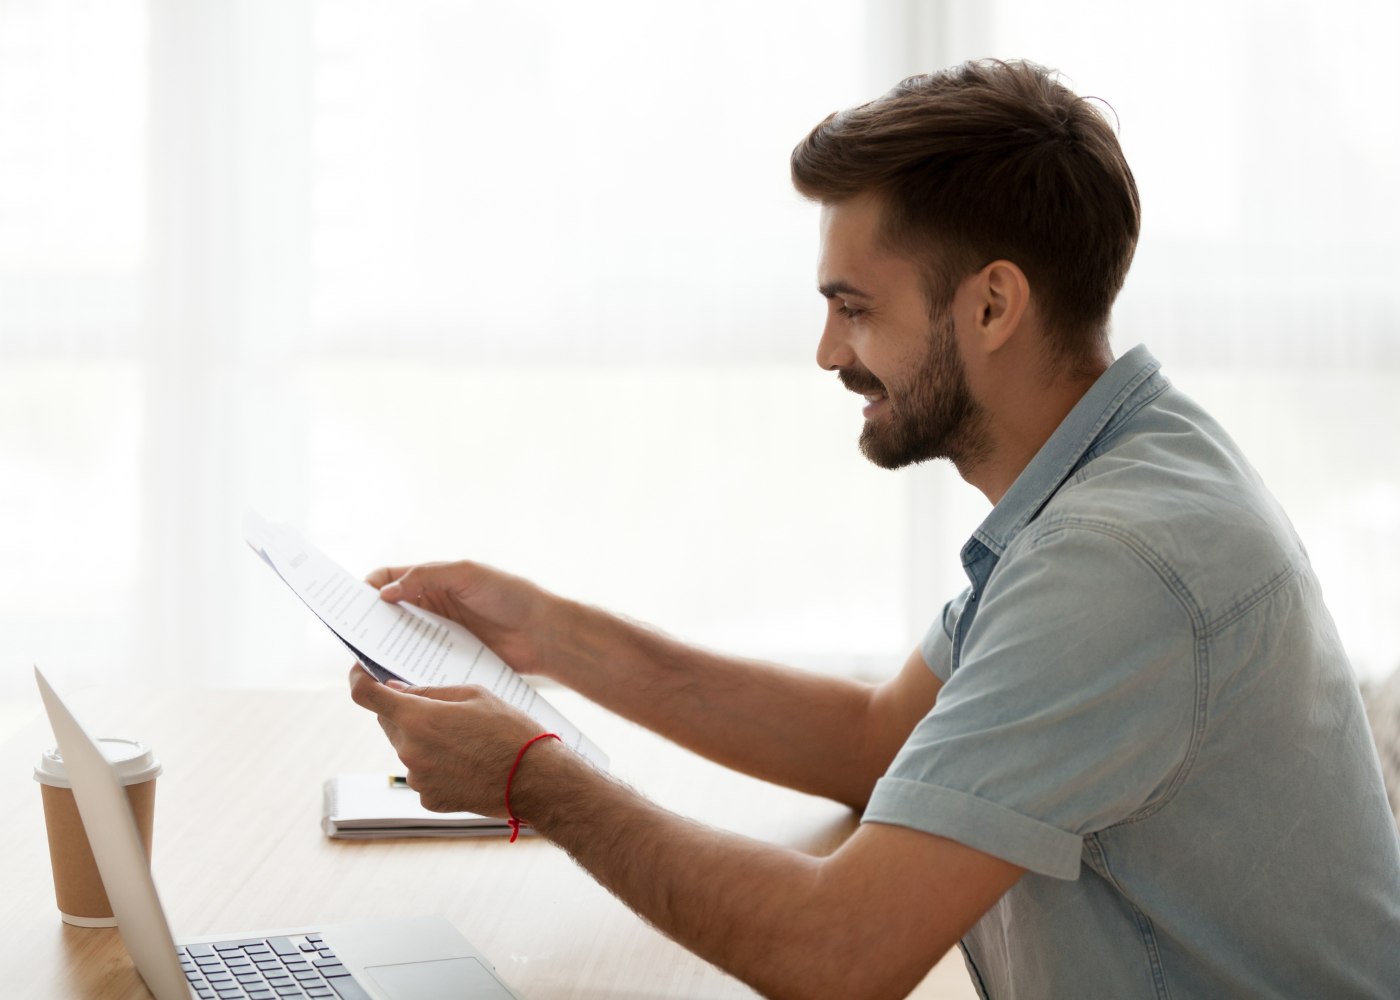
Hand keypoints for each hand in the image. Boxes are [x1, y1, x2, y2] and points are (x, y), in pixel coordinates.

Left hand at [347, 666, 546, 815]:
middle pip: (388, 722)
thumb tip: (396, 690)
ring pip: (406, 748)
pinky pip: (420, 774)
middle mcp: (409, 751)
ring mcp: (417, 779)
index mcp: (418, 718)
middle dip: (405, 711)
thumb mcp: (474, 695)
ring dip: (423, 739)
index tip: (360, 672)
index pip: (366, 695)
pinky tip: (465, 763)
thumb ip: (429, 692)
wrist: (535, 780)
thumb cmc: (510, 730)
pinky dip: (434, 765)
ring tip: (464, 740)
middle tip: (440, 709)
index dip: (358, 679)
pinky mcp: (428, 799)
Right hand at [365, 560, 556, 676]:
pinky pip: (419, 661)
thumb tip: (385, 592)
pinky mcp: (449, 656)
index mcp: (433, 579)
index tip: (348, 603)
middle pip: (388, 612)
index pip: (388, 579)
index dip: (366, 587)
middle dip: (367, 621)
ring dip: (382, 647)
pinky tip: (393, 676)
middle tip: (350, 636)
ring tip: (365, 660)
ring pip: (400, 639)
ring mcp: (439, 632)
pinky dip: (404, 666)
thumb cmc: (509, 595)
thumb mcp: (466, 574)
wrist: (544, 633)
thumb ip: (426, 577)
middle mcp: (432, 605)